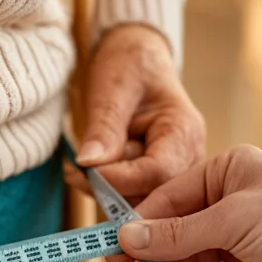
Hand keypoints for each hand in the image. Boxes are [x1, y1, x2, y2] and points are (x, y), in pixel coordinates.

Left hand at [65, 25, 205, 198]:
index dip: (118, 179)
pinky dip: (104, 189)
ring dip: (102, 191)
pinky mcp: (155, 179)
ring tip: (77, 168)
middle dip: (107, 189)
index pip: (158, 172)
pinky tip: (86, 171)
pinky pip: (131, 195)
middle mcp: (187, 157)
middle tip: (74, 172)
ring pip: (138, 201)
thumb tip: (89, 163)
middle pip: (151, 194)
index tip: (82, 170)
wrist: (136, 61)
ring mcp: (173, 171)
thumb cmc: (129, 66)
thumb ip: (105, 127)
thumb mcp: (114, 88)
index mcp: (183, 130)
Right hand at [109, 145, 261, 261]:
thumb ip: (179, 233)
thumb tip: (129, 237)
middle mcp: (228, 204)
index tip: (111, 248)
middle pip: (173, 232)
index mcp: (226, 173)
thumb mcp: (236, 221)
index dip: (138, 225)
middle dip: (152, 257)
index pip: (167, 199)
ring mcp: (237, 241)